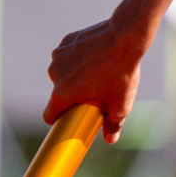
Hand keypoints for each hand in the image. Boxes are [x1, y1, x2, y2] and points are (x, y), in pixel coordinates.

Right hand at [42, 18, 146, 143]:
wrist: (125, 36)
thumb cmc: (121, 72)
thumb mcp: (121, 104)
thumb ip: (113, 124)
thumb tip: (111, 139)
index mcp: (62, 93)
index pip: (49, 115)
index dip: (58, 120)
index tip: (68, 120)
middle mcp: (55, 74)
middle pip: (59, 92)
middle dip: (74, 95)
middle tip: (94, 93)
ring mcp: (59, 55)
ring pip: (63, 72)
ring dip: (75, 75)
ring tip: (98, 73)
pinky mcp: (67, 41)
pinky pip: (69, 55)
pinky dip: (78, 58)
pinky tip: (95, 57)